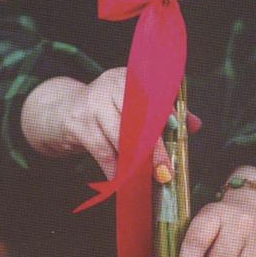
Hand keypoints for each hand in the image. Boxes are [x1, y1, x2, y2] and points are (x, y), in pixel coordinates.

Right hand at [21, 68, 201, 179]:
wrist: (60, 112)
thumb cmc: (106, 110)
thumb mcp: (133, 104)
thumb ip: (164, 112)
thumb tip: (195, 125)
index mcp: (130, 77)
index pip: (154, 93)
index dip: (168, 113)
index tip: (181, 131)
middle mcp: (112, 85)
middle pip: (139, 117)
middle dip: (154, 147)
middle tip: (166, 171)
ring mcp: (94, 103)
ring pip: (121, 136)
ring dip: (134, 161)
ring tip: (146, 177)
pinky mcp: (79, 123)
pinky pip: (102, 151)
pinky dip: (113, 167)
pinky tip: (120, 179)